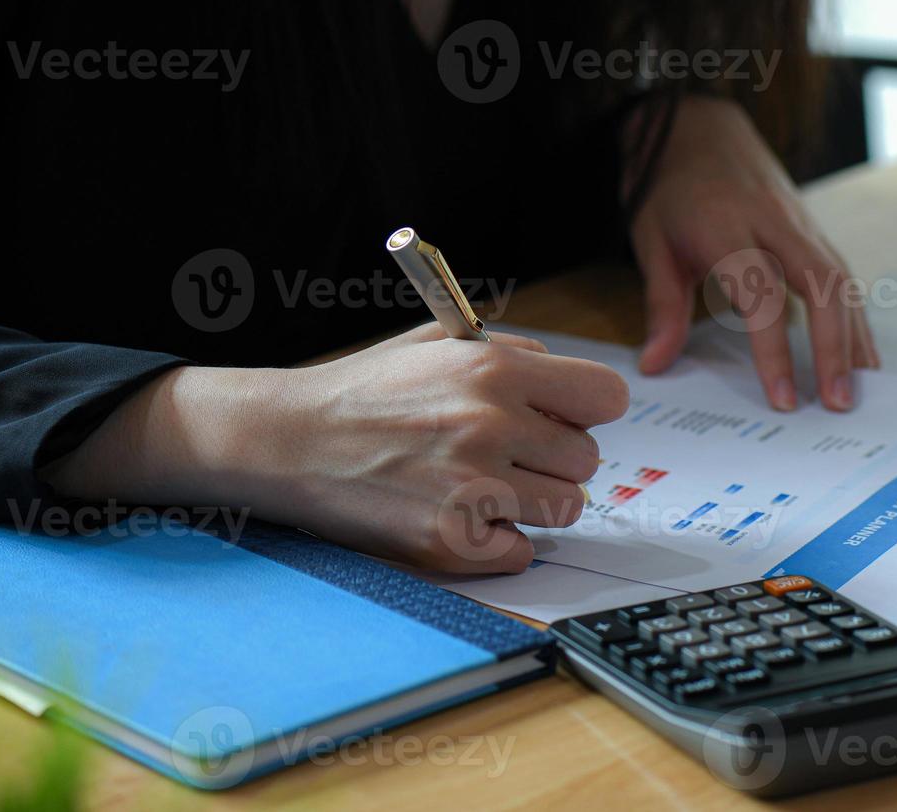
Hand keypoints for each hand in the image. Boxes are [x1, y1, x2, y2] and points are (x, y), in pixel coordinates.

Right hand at [46, 324, 628, 572]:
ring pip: (564, 509)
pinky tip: (463, 518)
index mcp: (495, 369)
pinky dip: (501, 543)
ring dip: (534, 503)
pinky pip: (522, 552)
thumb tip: (565, 382)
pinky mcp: (452, 541)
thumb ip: (511, 354)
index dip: (588, 409)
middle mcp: (491, 426)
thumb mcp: (437, 343)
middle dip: (555, 458)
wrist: (290, 441)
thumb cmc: (362, 390)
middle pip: (587, 459)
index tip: (567, 417)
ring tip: (486, 485)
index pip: (606, 396)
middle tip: (510, 455)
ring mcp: (473, 488)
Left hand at [629, 96, 879, 411]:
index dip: (775, 350)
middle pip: (822, 286)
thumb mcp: (650, 242)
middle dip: (834, 348)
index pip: (761, 295)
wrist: (696, 125)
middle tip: (838, 404)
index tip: (784, 400)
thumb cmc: (669, 188)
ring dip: (855, 337)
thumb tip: (655, 365)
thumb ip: (661, 306)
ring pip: (842, 280)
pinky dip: (855, 317)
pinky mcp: (811, 227)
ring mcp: (800, 222)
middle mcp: (774, 223)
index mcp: (727, 227)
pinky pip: (842, 275)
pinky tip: (860, 355)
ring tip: (860, 390)